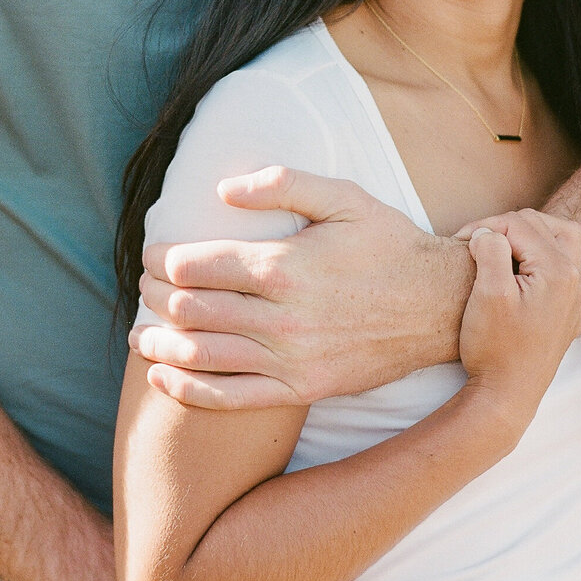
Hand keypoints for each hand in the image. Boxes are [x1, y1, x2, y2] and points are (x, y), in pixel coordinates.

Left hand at [133, 166, 471, 409]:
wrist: (441, 307)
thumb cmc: (388, 244)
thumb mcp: (343, 197)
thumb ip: (282, 183)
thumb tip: (223, 188)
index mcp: (284, 265)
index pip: (195, 265)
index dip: (162, 259)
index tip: (153, 254)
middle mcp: (281, 317)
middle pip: (190, 308)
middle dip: (155, 296)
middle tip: (144, 287)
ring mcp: (290, 359)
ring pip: (201, 354)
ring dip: (159, 343)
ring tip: (139, 332)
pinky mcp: (300, 390)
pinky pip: (230, 398)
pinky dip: (187, 390)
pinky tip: (162, 377)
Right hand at [458, 212, 580, 434]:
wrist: (506, 394)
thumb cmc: (495, 347)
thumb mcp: (488, 293)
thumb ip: (490, 250)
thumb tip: (488, 232)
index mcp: (557, 271)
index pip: (517, 225)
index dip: (484, 227)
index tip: (458, 242)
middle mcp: (575, 279)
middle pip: (540, 226)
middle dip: (504, 227)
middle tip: (473, 245)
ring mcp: (579, 295)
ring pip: (566, 238)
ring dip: (537, 229)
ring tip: (507, 234)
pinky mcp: (575, 310)